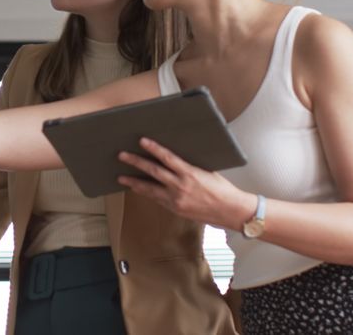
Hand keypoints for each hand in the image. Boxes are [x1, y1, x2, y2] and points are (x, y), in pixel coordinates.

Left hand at [117, 137, 255, 230]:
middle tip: (122, 156)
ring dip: (135, 182)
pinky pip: (157, 199)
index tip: (142, 141)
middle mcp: (180, 186)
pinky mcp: (175, 209)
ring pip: (150, 189)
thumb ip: (189, 166)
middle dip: (136, 163)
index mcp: (190, 173)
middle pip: (153, 172)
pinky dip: (146, 193)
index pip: (167, 158)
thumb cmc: (222, 189)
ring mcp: (176, 199)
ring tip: (121, 177)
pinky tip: (138, 189)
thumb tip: (174, 158)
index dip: (154, 148)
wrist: (230, 210)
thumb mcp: (207, 171)